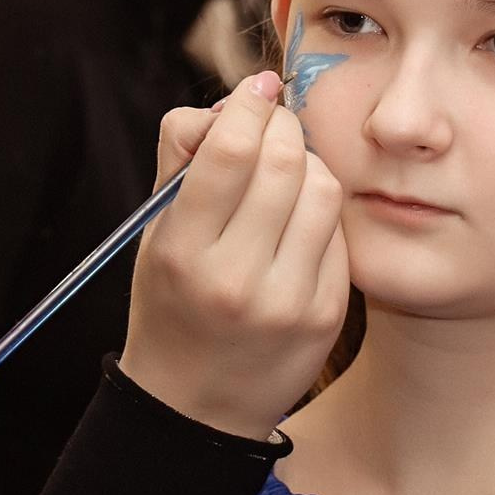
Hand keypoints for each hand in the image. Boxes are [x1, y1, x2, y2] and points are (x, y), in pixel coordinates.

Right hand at [120, 75, 348, 441]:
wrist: (197, 406)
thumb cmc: (172, 301)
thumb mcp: (156, 235)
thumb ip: (181, 160)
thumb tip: (231, 102)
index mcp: (183, 252)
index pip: (230, 151)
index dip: (250, 105)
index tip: (258, 89)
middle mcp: (235, 279)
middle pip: (284, 161)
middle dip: (283, 127)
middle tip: (275, 124)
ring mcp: (287, 301)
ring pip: (324, 190)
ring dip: (309, 165)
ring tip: (286, 175)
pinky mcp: (325, 315)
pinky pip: (339, 234)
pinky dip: (321, 213)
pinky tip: (299, 223)